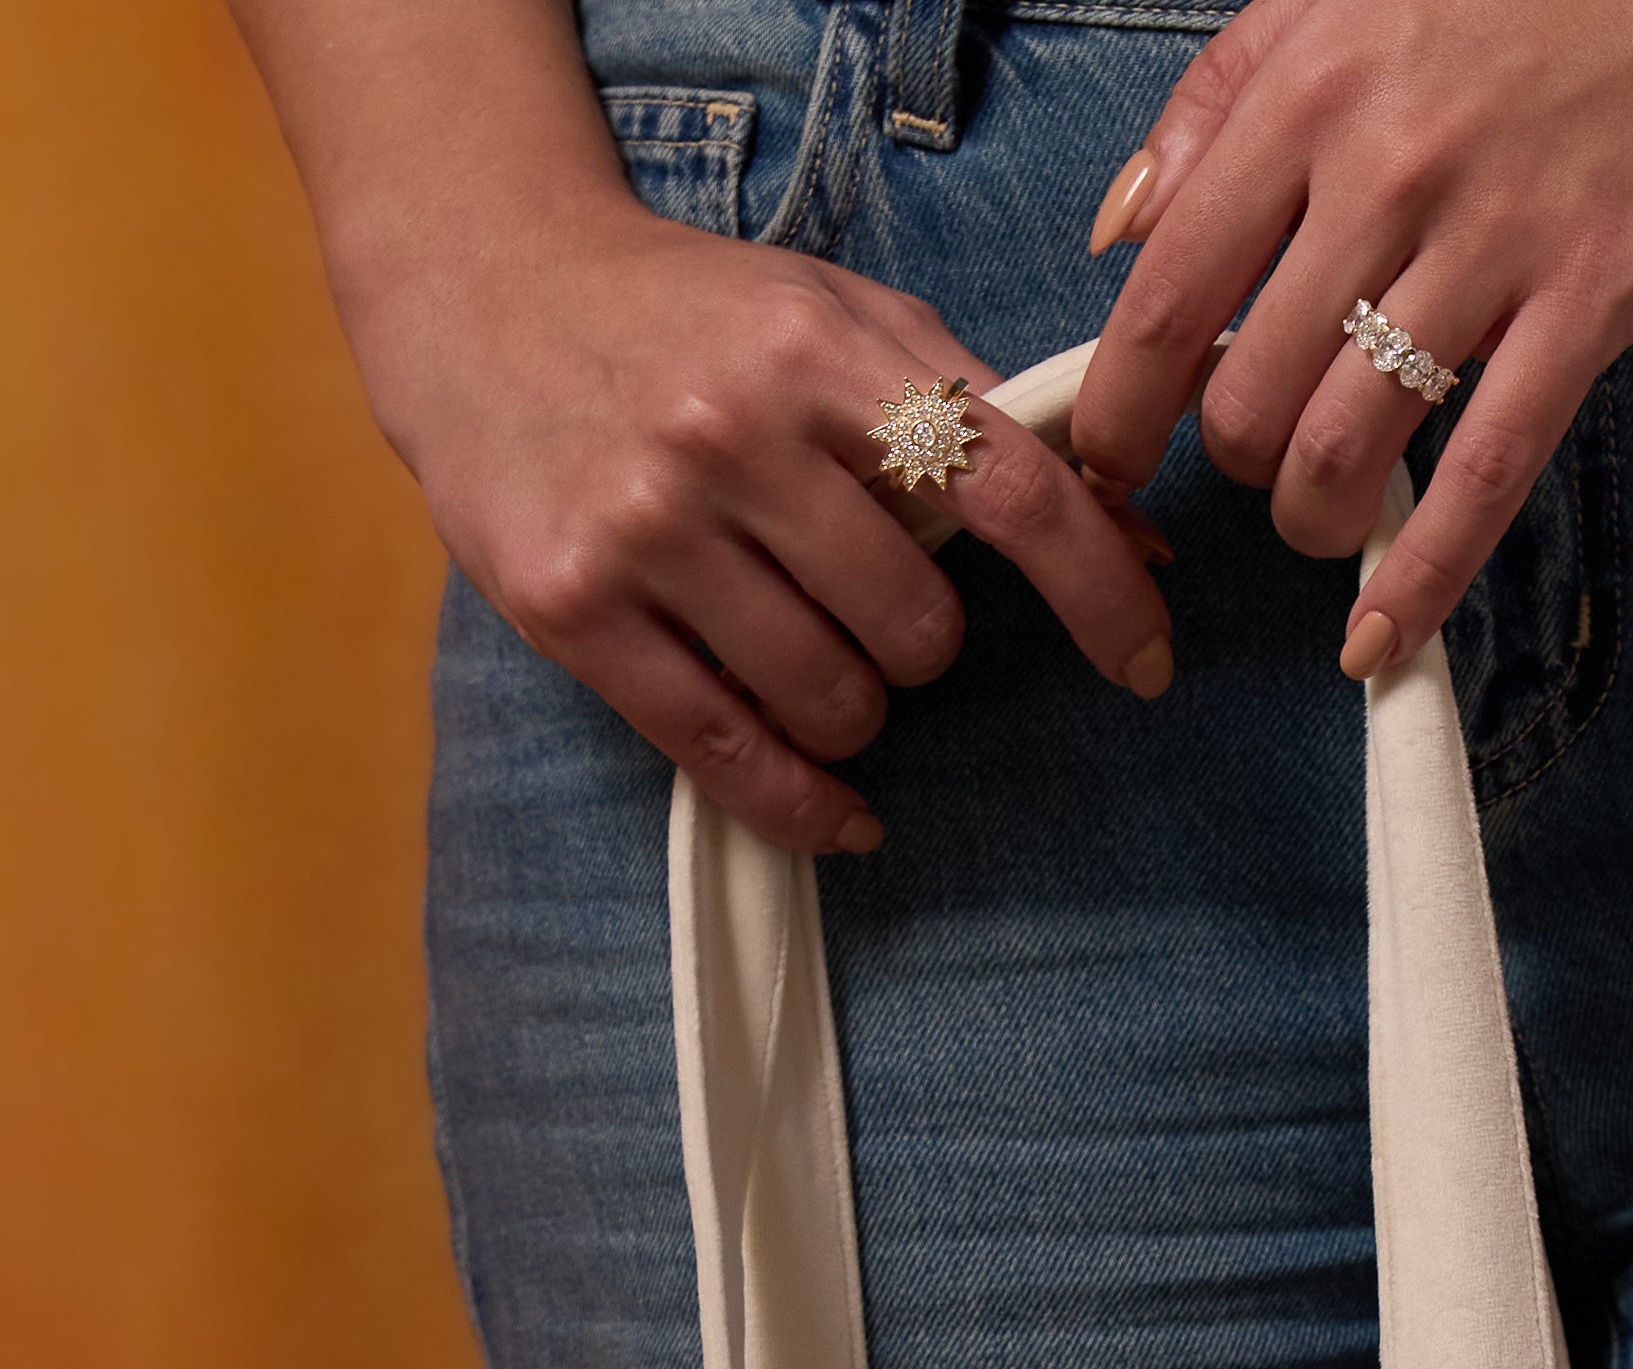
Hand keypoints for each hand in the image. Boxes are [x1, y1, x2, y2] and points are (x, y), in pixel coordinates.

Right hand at [351, 190, 1176, 852]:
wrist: (485, 291)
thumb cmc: (695, 319)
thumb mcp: (839, 319)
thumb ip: (977, 416)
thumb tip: (1134, 541)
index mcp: (817, 352)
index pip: (1008, 491)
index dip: (1101, 590)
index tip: (1147, 661)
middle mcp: (731, 436)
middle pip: (918, 630)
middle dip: (922, 643)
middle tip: (869, 603)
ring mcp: (647, 529)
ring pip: (834, 702)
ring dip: (854, 708)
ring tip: (810, 652)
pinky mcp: (576, 609)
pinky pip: (732, 759)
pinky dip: (807, 804)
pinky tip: (841, 812)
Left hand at [1069, 0, 1632, 672]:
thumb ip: (1220, 102)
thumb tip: (1117, 235)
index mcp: (1309, 92)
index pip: (1162, 300)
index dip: (1119, 415)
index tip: (1114, 462)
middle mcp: (1386, 169)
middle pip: (1248, 400)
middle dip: (1237, 470)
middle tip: (1264, 463)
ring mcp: (1494, 241)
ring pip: (1347, 449)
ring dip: (1315, 522)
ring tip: (1326, 516)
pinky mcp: (1594, 299)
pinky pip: (1485, 476)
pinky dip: (1420, 580)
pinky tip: (1378, 638)